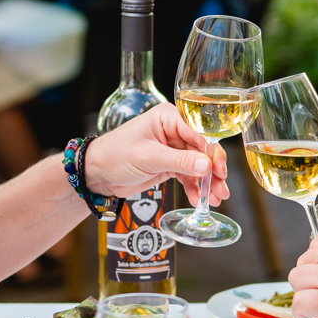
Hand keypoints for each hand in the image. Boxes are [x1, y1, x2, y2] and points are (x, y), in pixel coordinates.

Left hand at [84, 102, 227, 201]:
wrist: (97, 173)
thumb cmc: (115, 155)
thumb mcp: (149, 157)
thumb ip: (179, 161)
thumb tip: (206, 165)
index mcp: (168, 117)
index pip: (199, 133)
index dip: (212, 153)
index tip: (219, 171)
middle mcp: (173, 131)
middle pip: (202, 150)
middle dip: (213, 170)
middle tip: (221, 187)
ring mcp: (172, 149)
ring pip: (198, 165)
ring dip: (207, 182)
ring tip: (216, 199)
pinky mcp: (169, 165)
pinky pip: (188, 175)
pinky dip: (194, 187)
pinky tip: (199, 199)